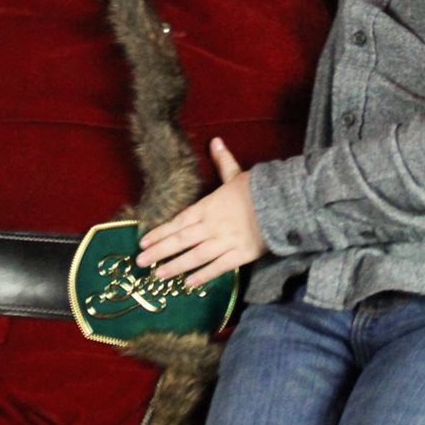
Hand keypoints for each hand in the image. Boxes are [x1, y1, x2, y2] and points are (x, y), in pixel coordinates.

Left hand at [136, 139, 265, 287]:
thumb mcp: (237, 174)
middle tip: (139, 263)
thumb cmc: (258, 189)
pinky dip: (202, 275)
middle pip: (181, 241)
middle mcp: (212, 226)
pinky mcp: (241, 255)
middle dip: (159, 252)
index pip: (178, 222)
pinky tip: (188, 283)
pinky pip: (218, 268)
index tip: (143, 242)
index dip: (160, 233)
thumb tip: (215, 141)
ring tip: (158, 275)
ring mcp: (226, 242)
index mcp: (208, 206)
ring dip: (175, 266)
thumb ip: (222, 161)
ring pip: (195, 256)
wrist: (285, 203)